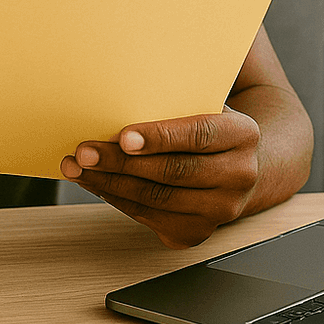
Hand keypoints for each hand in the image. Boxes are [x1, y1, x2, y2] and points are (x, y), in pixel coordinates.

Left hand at [61, 107, 261, 248]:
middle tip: (85, 152)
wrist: (236, 165)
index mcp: (243, 135)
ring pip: (158, 198)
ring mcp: (220, 210)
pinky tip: (97, 184)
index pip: (199, 135)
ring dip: (111, 184)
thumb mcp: (202, 104)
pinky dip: (118, 200)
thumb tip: (122, 91)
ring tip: (79, 168)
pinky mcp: (197, 232)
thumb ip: (175, 100)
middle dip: (121, 162)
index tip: (123, 136)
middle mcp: (239, 176)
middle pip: (174, 171)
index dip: (160, 136)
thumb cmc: (207, 128)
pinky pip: (150, 217)